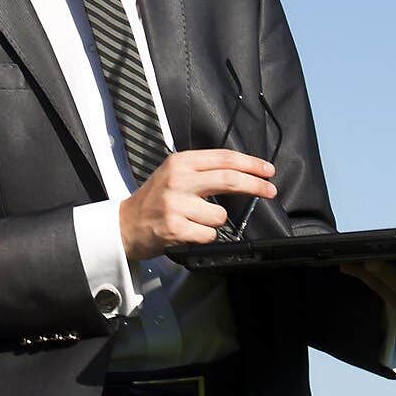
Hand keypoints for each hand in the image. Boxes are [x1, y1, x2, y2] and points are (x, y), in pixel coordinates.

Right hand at [119, 149, 276, 260]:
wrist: (124, 225)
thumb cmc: (155, 199)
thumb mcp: (175, 173)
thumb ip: (204, 170)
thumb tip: (243, 172)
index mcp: (181, 162)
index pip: (224, 158)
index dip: (250, 164)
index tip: (267, 170)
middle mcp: (179, 179)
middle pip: (229, 179)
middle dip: (255, 185)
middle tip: (271, 190)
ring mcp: (176, 204)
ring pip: (220, 215)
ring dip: (215, 222)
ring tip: (195, 220)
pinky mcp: (175, 228)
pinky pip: (209, 234)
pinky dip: (204, 236)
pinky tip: (188, 232)